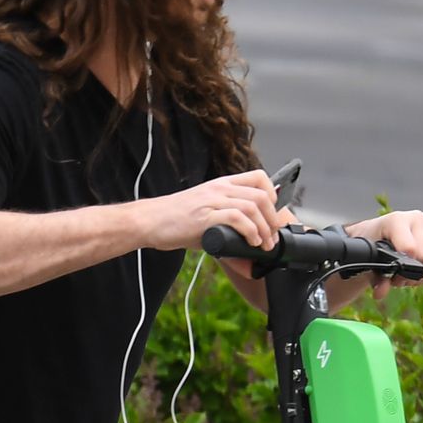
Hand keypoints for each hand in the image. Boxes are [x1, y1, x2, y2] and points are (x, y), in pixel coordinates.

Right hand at [138, 169, 293, 254]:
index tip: (271, 215)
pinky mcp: (205, 215)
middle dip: (273, 219)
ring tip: (263, 244)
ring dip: (264, 229)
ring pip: (253, 206)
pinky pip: (238, 218)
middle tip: (271, 237)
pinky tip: (250, 242)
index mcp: (221, 184)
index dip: (273, 195)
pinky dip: (250, 231)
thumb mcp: (205, 212)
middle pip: (262, 195)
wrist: (149, 221)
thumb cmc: (174, 220)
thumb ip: (225, 221)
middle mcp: (219, 188)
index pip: (259, 177)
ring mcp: (212, 200)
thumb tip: (243, 245)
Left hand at [337, 209, 422, 302]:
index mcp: (397, 220)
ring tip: (408, 270)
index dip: (405, 267)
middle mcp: (416, 217)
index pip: (411, 249)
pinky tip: (418, 265)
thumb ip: (376, 279)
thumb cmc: (373, 245)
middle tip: (399, 276)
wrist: (378, 232)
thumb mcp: (371, 261)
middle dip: (414, 272)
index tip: (395, 273)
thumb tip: (381, 293)